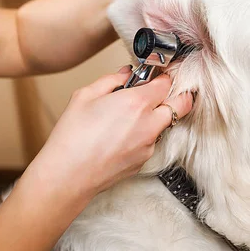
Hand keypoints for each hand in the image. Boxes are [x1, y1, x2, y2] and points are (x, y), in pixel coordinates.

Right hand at [29, 66, 192, 198]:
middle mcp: (149, 124)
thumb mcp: (85, 96)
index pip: (167, 82)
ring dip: (158, 116)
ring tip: (132, 116)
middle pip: (182, 104)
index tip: (158, 74)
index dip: (164, 75)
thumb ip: (111, 80)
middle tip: (161, 92)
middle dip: (178, 94)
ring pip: (166, 124)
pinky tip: (121, 136)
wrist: (67, 176)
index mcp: (136, 103)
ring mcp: (149, 145)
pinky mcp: (144, 160)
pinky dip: (144, 135)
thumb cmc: (72, 137)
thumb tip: (126, 74)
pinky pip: (152, 142)